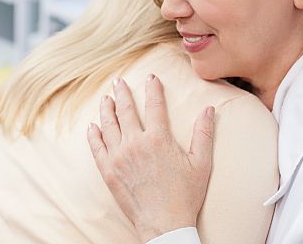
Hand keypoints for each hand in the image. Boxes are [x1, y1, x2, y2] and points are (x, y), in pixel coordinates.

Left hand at [87, 74, 214, 242]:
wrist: (165, 224)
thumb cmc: (185, 195)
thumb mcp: (201, 163)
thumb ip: (204, 133)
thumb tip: (209, 109)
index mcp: (159, 138)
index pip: (155, 105)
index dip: (153, 88)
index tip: (151, 77)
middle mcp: (136, 143)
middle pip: (127, 110)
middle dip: (123, 93)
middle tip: (119, 81)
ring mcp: (119, 157)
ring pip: (109, 125)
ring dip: (107, 109)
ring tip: (106, 98)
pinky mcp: (108, 171)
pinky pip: (97, 148)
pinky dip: (94, 135)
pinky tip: (93, 126)